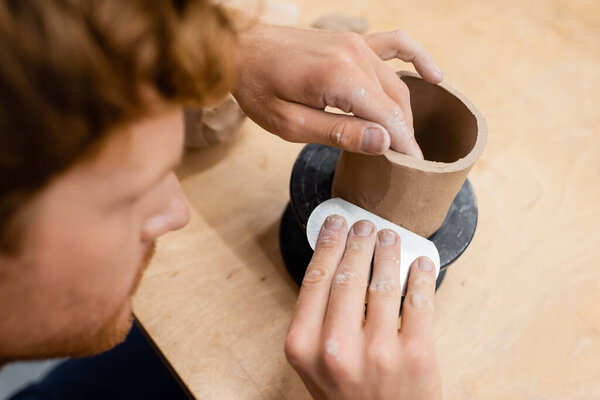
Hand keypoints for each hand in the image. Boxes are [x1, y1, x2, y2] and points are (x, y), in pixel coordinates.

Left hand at [233, 25, 442, 157]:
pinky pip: (396, 45)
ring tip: (404, 138)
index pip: (387, 116)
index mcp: (338, 77)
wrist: (240, 49)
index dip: (402, 144)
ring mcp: (356, 42)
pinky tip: (433, 76)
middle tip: (402, 160)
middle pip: (395, 101)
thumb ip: (338, 133)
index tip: (412, 167)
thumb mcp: (290, 124)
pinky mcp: (352, 40)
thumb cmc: (258, 88)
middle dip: (402, 133)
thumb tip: (383, 141)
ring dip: (404, 111)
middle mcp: (354, 54)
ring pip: (396, 82)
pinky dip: (418, 59)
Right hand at [285, 216, 441, 398]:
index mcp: (304, 347)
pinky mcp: (417, 356)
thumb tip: (337, 263)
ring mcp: (380, 353)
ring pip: (384, 283)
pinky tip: (420, 262)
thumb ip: (317, 321)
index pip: (316, 278)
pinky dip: (421, 275)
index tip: (336, 225)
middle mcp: (337, 349)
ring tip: (390, 238)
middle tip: (365, 226)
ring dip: (388, 252)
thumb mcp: (314, 365)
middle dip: (359, 243)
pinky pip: (419, 301)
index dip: (328, 244)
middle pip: (348, 276)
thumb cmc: (346, 397)